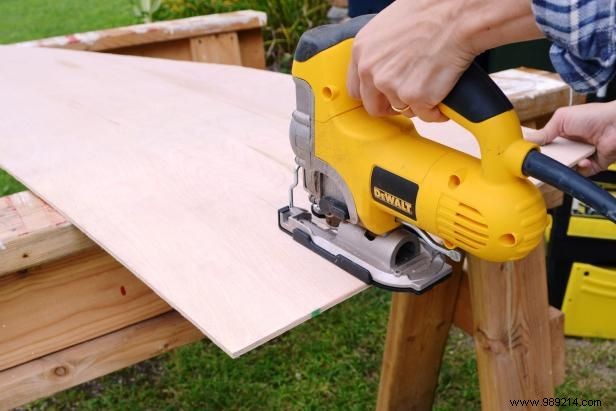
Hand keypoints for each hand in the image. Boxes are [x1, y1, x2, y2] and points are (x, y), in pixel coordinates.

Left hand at [346, 0, 541, 121]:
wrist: (457, 16)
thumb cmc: (430, 13)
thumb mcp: (388, 27)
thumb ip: (378, 51)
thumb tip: (382, 68)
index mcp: (361, 51)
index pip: (356, 89)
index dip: (373, 95)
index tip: (384, 97)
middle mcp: (371, 71)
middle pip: (374, 107)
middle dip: (392, 107)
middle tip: (410, 98)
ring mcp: (392, 86)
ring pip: (402, 110)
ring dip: (418, 104)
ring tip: (433, 84)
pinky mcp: (416, 98)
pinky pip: (426, 116)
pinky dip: (436, 111)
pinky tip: (444, 95)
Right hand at [528, 102, 615, 174]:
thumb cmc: (595, 116)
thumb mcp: (562, 118)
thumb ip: (544, 131)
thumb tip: (527, 140)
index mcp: (562, 133)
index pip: (546, 144)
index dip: (538, 149)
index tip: (530, 153)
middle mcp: (571, 145)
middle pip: (553, 158)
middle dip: (550, 159)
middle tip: (546, 159)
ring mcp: (581, 155)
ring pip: (566, 167)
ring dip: (566, 164)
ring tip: (568, 159)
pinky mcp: (592, 165)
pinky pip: (581, 173)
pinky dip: (581, 169)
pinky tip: (583, 161)